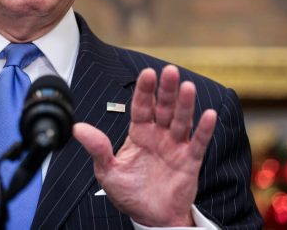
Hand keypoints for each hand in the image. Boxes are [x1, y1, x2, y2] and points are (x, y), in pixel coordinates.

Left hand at [73, 65, 216, 226]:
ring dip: (185, 104)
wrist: (150, 218)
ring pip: (181, 120)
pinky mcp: (190, 161)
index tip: (147, 73)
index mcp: (139, 133)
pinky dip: (205, 129)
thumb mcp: (107, 171)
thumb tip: (77, 128)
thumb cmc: (129, 194)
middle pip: (164, 108)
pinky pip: (199, 143)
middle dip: (166, 90)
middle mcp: (159, 135)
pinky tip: (209, 114)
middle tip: (170, 71)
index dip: (144, 90)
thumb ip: (97, 148)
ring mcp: (175, 146)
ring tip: (187, 87)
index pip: (141, 106)